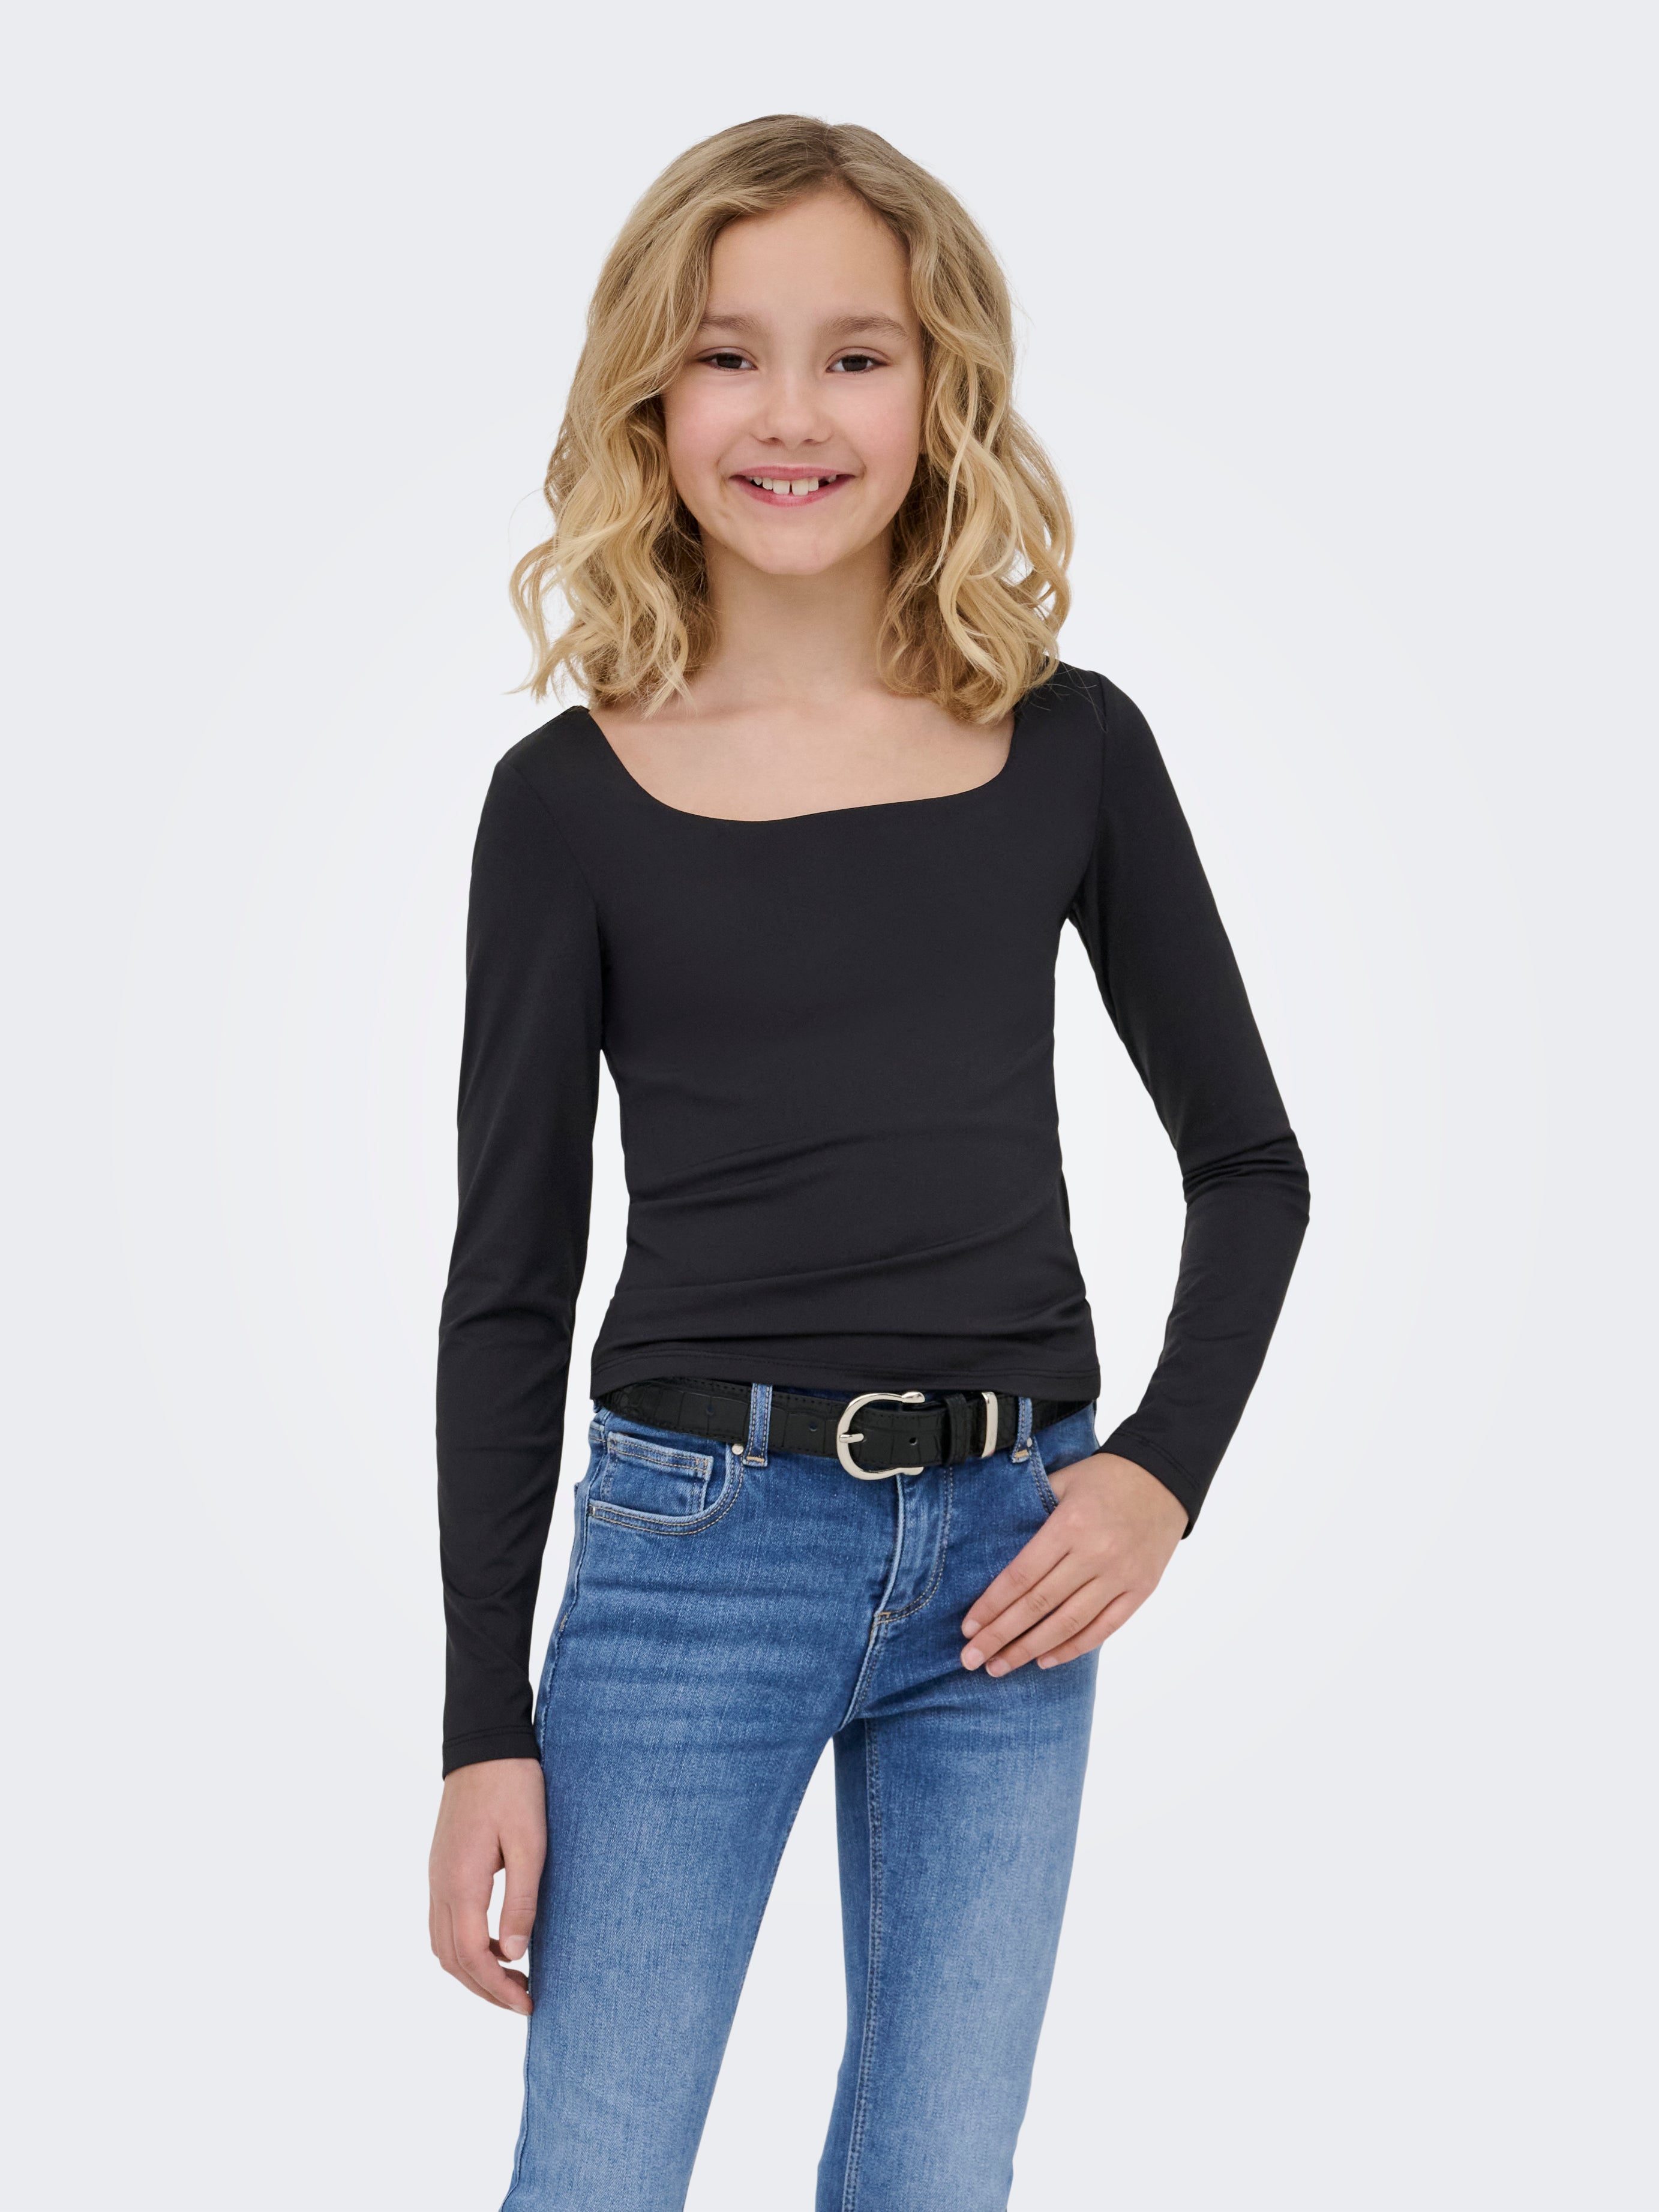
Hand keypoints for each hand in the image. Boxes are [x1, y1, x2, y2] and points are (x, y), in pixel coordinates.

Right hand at [428, 1756, 545, 2013]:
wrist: (484, 1744)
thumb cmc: (513, 1788)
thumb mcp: (530, 1842)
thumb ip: (520, 1899)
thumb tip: (515, 1954)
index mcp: (461, 1883)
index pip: (473, 1956)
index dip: (498, 1989)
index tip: (529, 2004)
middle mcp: (440, 1885)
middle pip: (452, 1960)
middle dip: (485, 1989)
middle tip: (523, 2000)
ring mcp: (436, 1876)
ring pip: (443, 1945)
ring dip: (473, 1971)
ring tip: (512, 1979)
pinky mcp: (441, 1866)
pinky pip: (444, 1923)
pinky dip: (465, 1946)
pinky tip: (496, 1943)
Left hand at [961, 1451, 1187, 1675]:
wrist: (1165, 1476)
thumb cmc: (1105, 1478)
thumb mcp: (1063, 1480)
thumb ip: (1029, 1508)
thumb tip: (989, 1539)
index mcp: (1070, 1525)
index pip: (1021, 1576)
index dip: (992, 1605)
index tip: (968, 1628)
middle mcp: (1095, 1554)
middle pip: (1039, 1605)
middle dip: (1001, 1636)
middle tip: (972, 1659)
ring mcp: (1121, 1576)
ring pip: (1068, 1623)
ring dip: (1030, 1650)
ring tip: (1000, 1667)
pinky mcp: (1141, 1590)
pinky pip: (1103, 1628)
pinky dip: (1073, 1647)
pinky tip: (1045, 1660)